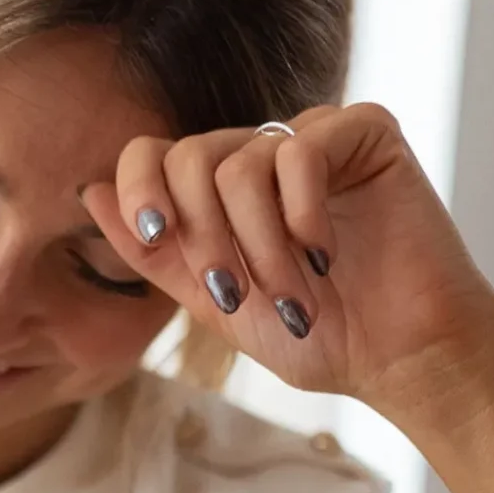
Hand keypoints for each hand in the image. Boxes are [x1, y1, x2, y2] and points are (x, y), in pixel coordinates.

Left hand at [80, 101, 493, 425]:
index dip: (143, 190)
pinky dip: (302, 212)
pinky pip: (302, 148)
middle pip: (190, 155)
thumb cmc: (322, 337)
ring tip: (295, 297)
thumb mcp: (216, 302)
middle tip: (236, 294)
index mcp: (226, 190)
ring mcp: (317, 139)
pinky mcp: (367, 133)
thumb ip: (156, 253)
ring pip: (242, 160)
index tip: (160, 238)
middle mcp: (267, 154)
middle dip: (205, 237)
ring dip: (261, 245)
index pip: (156, 155)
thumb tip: (89, 191)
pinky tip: (325, 253)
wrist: (404, 359)